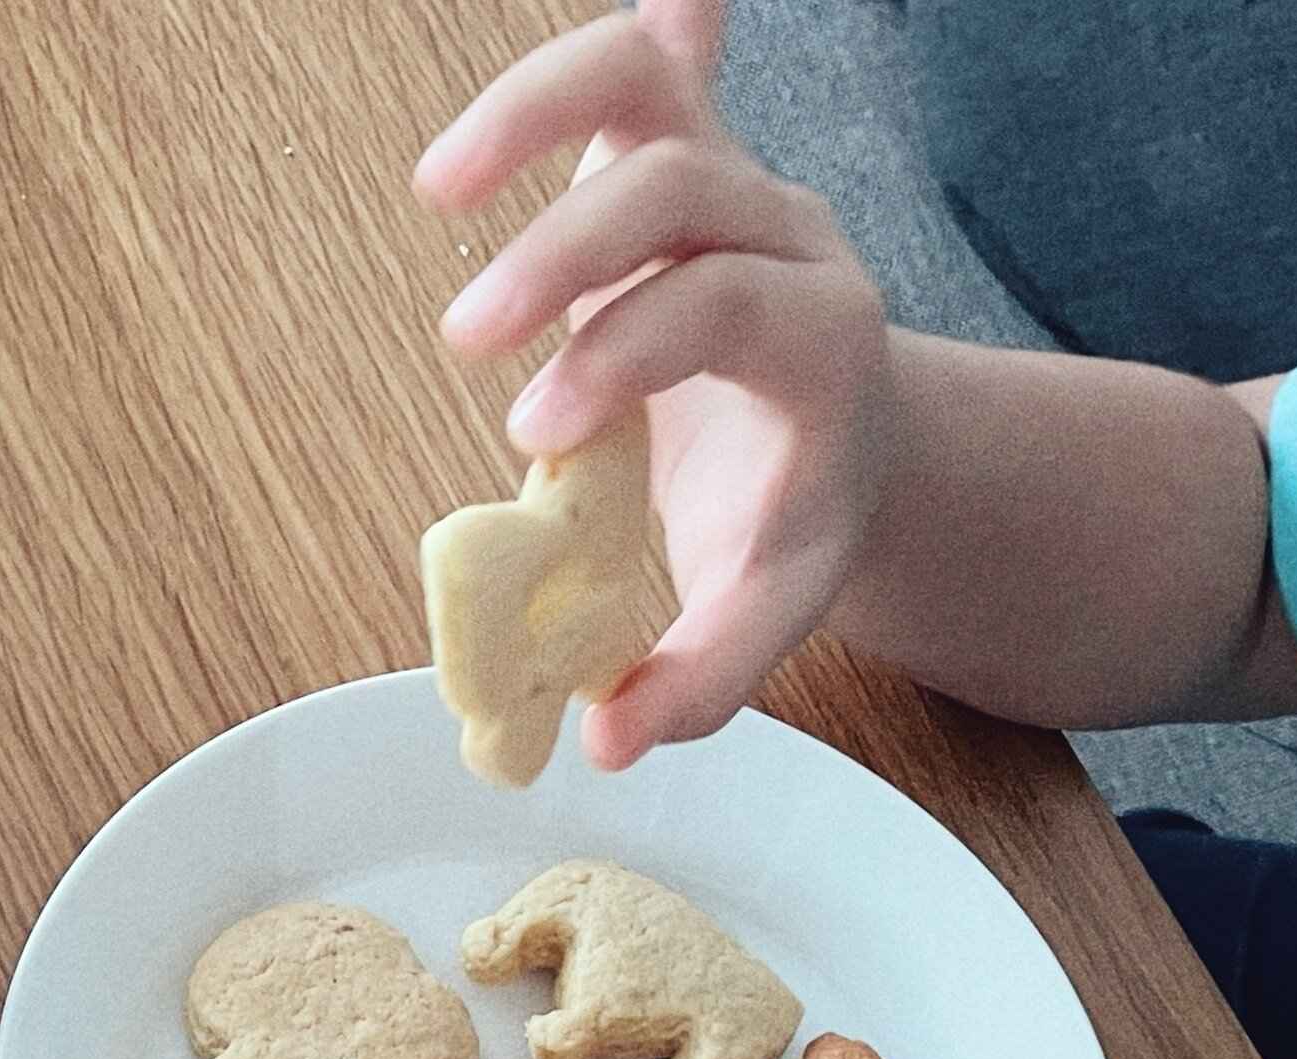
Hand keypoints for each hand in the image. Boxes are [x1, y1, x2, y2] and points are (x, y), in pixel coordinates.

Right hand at [413, 0, 893, 769]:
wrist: (855, 439)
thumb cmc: (790, 519)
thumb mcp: (774, 607)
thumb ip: (703, 676)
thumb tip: (610, 746)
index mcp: (817, 342)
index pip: (725, 307)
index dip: (627, 351)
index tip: (534, 428)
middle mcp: (781, 234)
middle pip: (674, 185)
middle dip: (564, 254)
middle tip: (468, 342)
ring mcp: (727, 177)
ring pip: (645, 81)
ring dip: (537, 110)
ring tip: (441, 187)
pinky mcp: (678, 149)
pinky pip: (658, 49)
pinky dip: (649, 9)